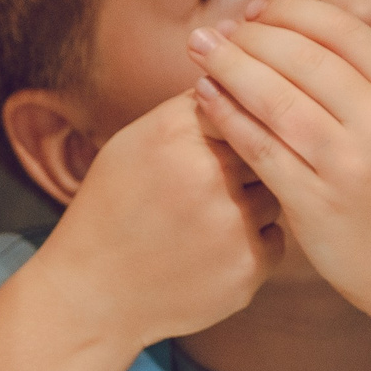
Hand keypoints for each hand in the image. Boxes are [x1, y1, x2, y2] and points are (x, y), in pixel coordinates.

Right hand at [26, 92, 280, 351]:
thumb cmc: (112, 210)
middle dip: (245, 160)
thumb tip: (242, 73)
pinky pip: (276, 238)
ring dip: (252, 201)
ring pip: (276, 192)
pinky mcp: (248, 269)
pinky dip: (251, 242)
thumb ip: (189, 110)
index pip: (239, 99)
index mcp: (173, 135)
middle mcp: (207, 176)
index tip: (219, 134)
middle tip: (208, 182)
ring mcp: (232, 225)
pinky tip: (209, 251)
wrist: (94, 296)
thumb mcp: (133, 144)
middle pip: (263, 143)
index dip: (235, 116)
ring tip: (203, 219)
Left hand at [187, 0, 370, 319]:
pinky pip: (260, 147)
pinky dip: (227, 117)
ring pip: (274, 98)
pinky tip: (205, 100)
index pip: (341, 30)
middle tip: (213, 32)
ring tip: (199, 53)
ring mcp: (350, 163)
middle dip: (248, 37)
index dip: (289, 14)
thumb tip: (313, 32)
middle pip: (301, 57)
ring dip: (228, 68)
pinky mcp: (317, 202)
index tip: (254, 13)